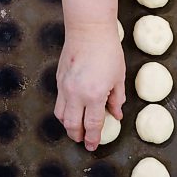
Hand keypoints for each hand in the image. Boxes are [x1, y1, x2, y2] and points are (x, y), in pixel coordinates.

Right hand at [54, 23, 125, 150]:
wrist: (89, 31)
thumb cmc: (108, 51)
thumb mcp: (118, 77)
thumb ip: (116, 99)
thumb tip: (116, 115)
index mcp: (94, 95)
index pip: (92, 124)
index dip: (93, 138)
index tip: (93, 146)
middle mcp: (76, 94)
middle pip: (72, 125)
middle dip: (77, 136)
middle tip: (83, 140)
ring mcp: (65, 87)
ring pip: (61, 115)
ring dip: (68, 125)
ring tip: (76, 128)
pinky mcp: (59, 79)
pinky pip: (58, 102)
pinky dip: (64, 111)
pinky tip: (72, 110)